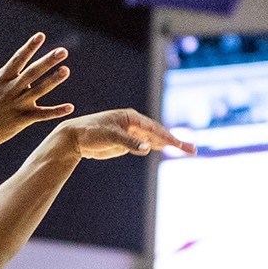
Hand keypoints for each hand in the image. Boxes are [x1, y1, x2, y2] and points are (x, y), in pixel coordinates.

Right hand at [0, 33, 75, 147]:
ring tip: (66, 70)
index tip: (40, 36)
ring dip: (53, 81)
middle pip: (32, 73)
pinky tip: (70, 107)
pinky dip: (56, 111)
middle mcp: (10, 90)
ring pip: (39, 90)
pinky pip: (42, 115)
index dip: (29, 47)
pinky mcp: (22, 119)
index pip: (17, 60)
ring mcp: (17, 105)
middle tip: (63, 51)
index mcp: (1, 79)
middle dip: (47, 61)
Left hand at [50, 109, 193, 158]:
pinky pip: (146, 145)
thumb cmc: (90, 133)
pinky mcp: (126, 143)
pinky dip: (158, 147)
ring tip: (188, 149)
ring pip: (154, 139)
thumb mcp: (110, 137)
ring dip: (169, 144)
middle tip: (193, 150)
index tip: (181, 147)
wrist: (75, 139)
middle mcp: (134, 124)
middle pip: (159, 133)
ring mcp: (131, 133)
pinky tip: (166, 149)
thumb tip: (147, 148)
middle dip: (176, 142)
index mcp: (131, 118)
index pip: (155, 129)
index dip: (170, 139)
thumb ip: (129, 142)